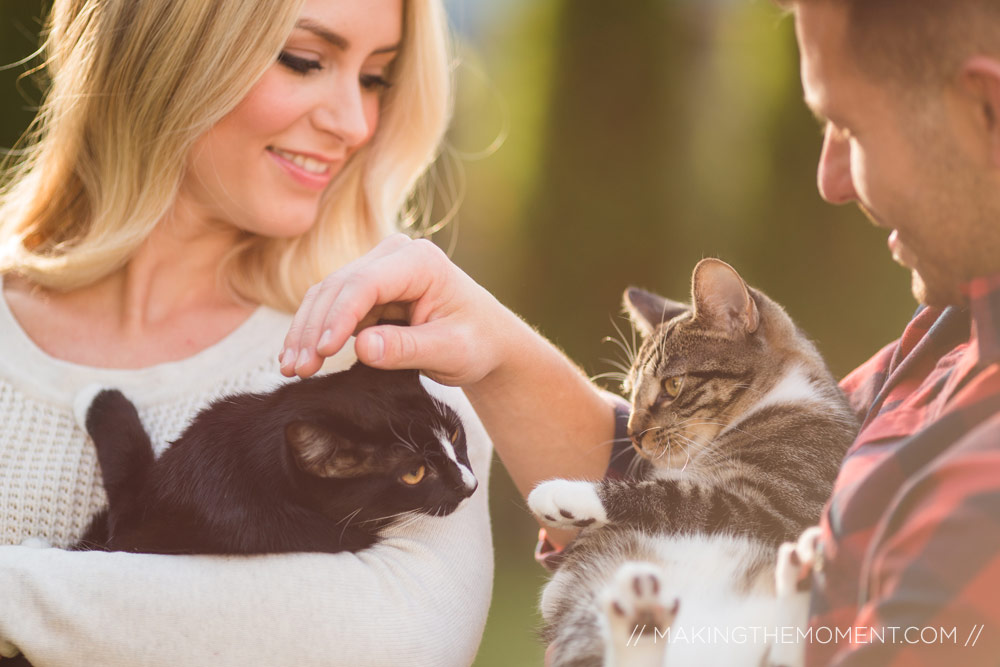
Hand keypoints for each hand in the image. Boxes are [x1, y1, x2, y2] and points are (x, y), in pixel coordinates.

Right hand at [279, 233, 517, 384]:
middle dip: (313, 329)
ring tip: (292, 370)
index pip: (365, 283)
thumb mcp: (452, 352)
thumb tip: (363, 347)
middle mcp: (394, 255)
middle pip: (338, 287)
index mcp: (420, 261)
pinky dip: (313, 333)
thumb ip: (409, 349)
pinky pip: (330, 308)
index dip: (339, 316)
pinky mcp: (366, 289)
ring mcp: (377, 269)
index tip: (322, 352)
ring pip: (326, 296)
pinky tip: (297, 359)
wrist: (487, 343)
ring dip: (306, 333)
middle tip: (297, 370)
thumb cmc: (478, 344)